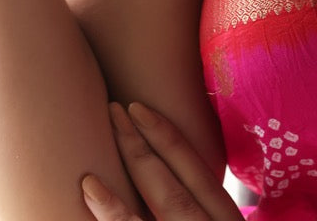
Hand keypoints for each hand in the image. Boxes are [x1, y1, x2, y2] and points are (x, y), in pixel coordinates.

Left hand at [81, 102, 243, 220]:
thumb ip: (200, 207)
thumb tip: (172, 176)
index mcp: (226, 218)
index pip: (196, 170)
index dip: (167, 136)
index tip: (138, 107)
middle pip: (174, 179)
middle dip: (142, 140)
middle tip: (113, 107)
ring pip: (162, 198)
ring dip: (132, 160)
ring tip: (106, 128)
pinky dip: (112, 210)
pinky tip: (89, 188)